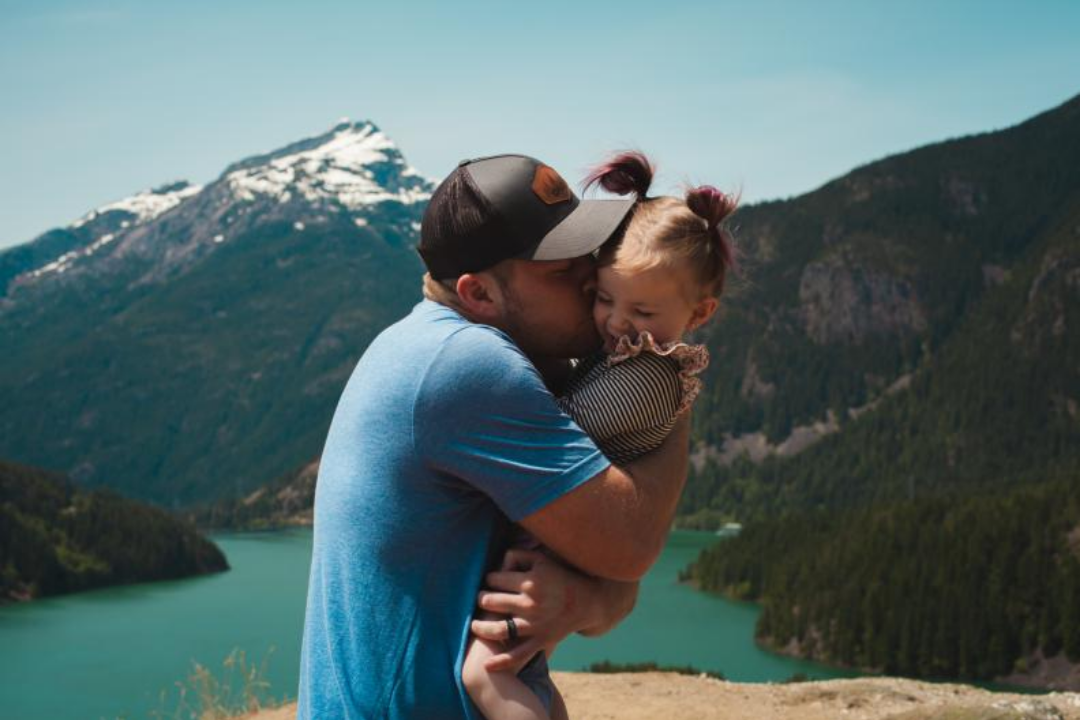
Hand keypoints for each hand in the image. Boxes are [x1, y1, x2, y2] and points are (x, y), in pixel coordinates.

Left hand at [470, 548, 583, 671]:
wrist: (587, 601)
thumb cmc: (560, 576)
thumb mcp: (542, 559)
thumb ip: (518, 555)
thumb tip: (497, 563)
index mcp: (530, 581)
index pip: (495, 579)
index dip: (490, 578)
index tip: (492, 581)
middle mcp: (531, 604)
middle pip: (491, 602)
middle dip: (482, 599)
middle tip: (482, 599)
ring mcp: (535, 624)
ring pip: (498, 629)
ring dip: (481, 627)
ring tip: (475, 624)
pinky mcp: (541, 640)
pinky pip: (518, 654)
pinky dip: (501, 662)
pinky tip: (487, 664)